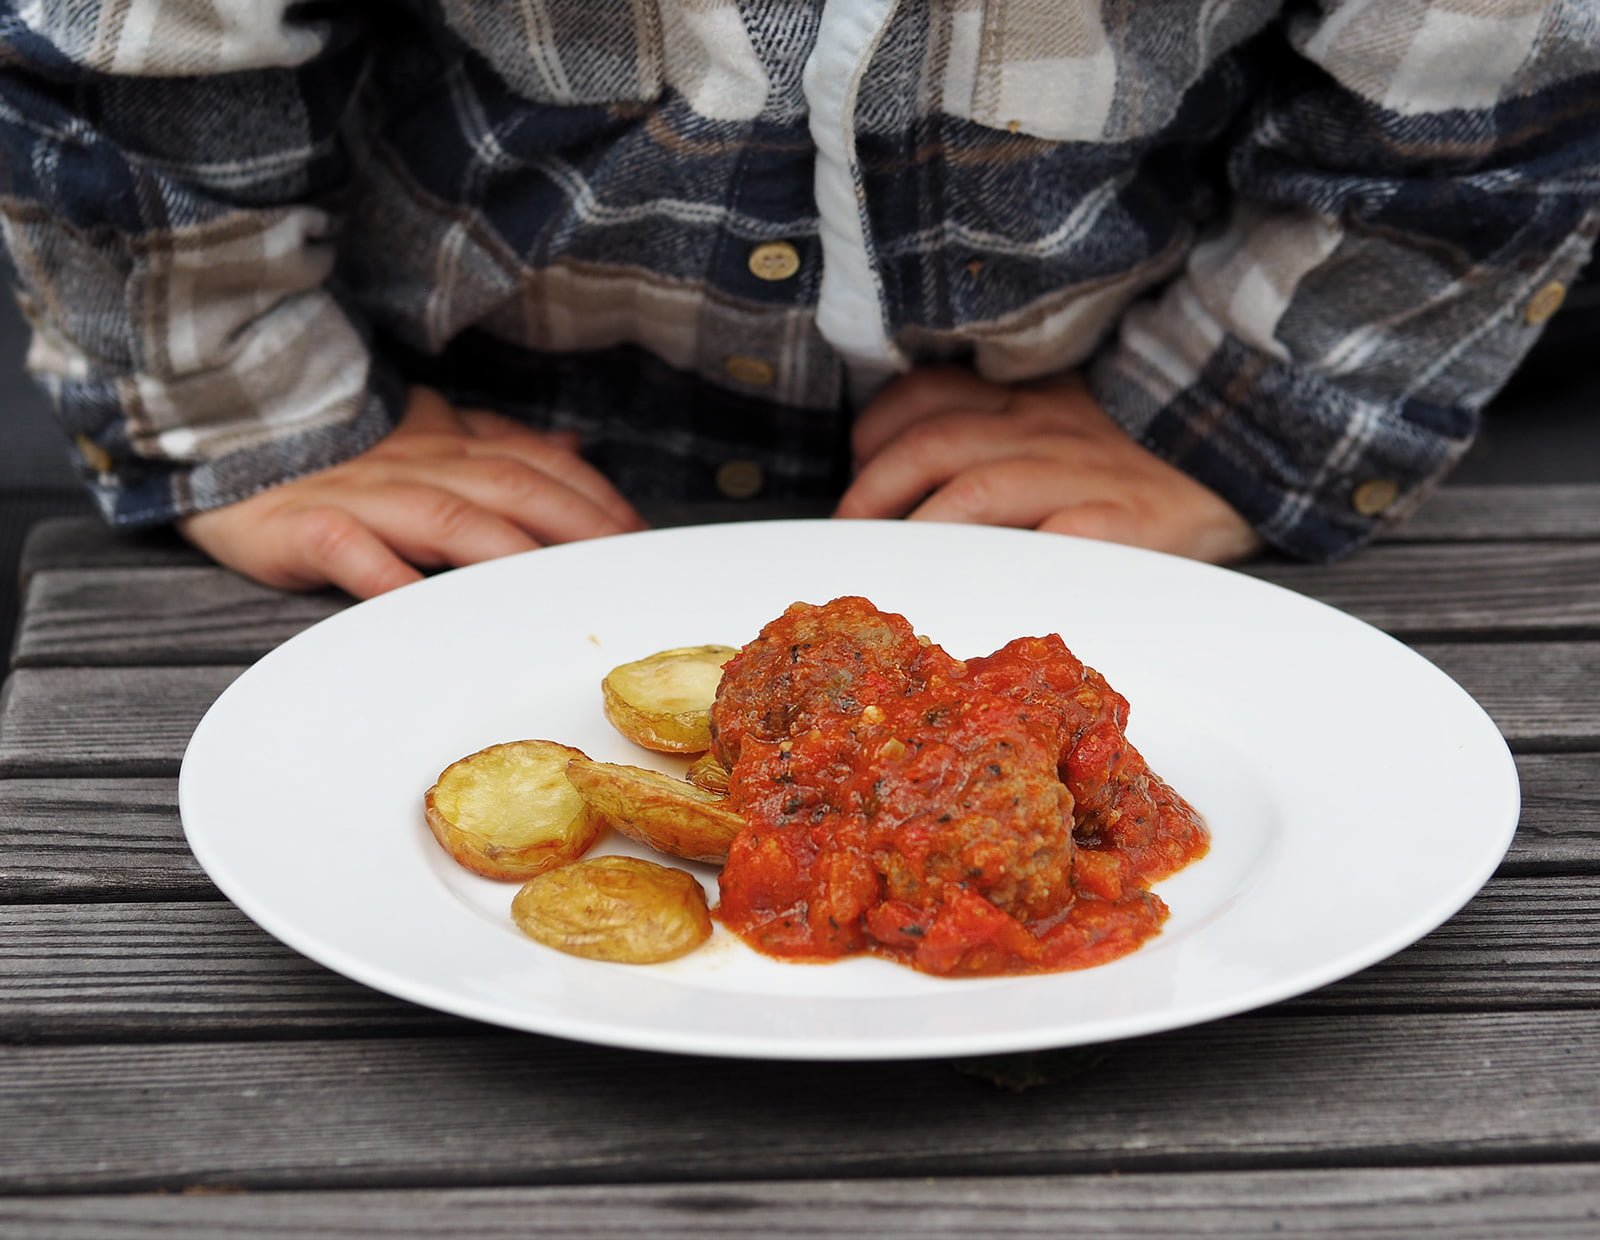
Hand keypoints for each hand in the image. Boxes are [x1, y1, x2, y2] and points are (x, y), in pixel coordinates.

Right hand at [178, 387, 646, 596]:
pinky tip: (425, 606)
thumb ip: (497, 442)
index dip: (592, 496)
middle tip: (623, 568)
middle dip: (576, 526)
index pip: (537, 463)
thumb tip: (571, 443)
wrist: (219, 434)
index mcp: (446, 443)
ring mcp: (362, 495)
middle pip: (511, 489)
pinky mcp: (305, 527)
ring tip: (555, 590)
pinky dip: (391, 577)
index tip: (639, 535)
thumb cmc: (334, 452)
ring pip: (449, 520)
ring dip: (509, 553)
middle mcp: (415, 464)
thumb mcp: (424, 434)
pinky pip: (354, 551)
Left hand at [835, 367, 1261, 562]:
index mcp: (1032, 399)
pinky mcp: (1124, 525)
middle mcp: (1047, 429)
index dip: (879, 427)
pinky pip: (1055, 541)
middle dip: (875, 488)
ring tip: (889, 565)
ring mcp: (1084, 475)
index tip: (856, 461)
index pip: (933, 394)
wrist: (1257, 453)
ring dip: (918, 527)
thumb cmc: (1149, 452)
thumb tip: (925, 472)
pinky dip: (1005, 562)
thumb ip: (1007, 427)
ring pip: (977, 489)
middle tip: (847, 534)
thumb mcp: (1075, 416)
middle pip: (935, 443)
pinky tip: (972, 589)